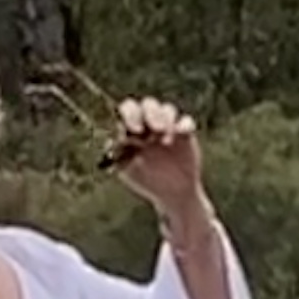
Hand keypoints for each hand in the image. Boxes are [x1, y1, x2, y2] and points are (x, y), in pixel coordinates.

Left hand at [106, 96, 205, 215]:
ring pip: (167, 109)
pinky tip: (180, 136)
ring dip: (167, 120)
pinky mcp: (185, 133)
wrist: (172, 193)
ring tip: (166, 143)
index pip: (129, 109)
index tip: (136, 130)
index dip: (131, 114)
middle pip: (148, 104)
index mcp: (132, 130)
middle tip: (156, 129)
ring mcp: (168, 127)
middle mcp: (149, 124)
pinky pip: (186, 121)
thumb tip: (111, 142)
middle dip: (151, 113)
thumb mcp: (129, 172)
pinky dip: (183, 125)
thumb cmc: (146, 181)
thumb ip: (119, 157)